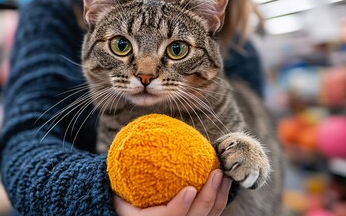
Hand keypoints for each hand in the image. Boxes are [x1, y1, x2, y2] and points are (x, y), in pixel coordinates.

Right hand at [114, 169, 231, 215]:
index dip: (179, 208)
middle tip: (216, 174)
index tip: (189, 190)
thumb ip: (132, 169)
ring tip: (225, 176)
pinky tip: (224, 182)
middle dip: (207, 199)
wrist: (125, 207)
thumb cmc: (122, 192)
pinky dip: (219, 199)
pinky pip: (210, 214)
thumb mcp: (121, 183)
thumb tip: (139, 137)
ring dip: (218, 198)